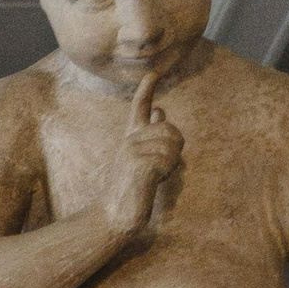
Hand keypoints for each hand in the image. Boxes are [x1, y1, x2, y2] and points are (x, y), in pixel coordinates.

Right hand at [101, 75, 182, 239]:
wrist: (114, 215)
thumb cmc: (131, 190)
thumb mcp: (142, 158)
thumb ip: (151, 135)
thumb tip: (160, 110)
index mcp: (131, 138)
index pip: (139, 107)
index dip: (146, 89)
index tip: (153, 72)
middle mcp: (130, 140)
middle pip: (170, 129)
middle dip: (174, 148)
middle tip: (160, 168)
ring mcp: (133, 151)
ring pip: (172, 143)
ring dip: (171, 162)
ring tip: (154, 176)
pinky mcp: (138, 163)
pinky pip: (167, 158)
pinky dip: (166, 171)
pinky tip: (153, 180)